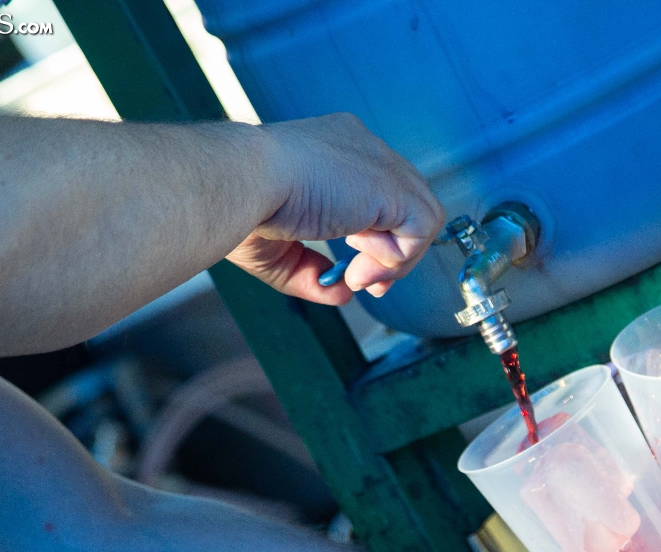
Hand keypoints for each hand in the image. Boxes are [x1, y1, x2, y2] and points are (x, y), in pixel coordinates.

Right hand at [227, 113, 443, 304]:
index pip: (375, 195)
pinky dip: (398, 255)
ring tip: (356, 274)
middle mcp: (360, 150)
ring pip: (418, 217)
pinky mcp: (392, 185)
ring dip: (393, 259)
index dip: (373, 240)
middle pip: (402, 206)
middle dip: (390, 254)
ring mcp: (379, 163)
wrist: (238, 181)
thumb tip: (342, 293)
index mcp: (332, 153)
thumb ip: (311, 271)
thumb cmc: (242, 206)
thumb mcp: (277, 250)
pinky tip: (360, 257)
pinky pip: (422, 226)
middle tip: (361, 282)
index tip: (352, 273)